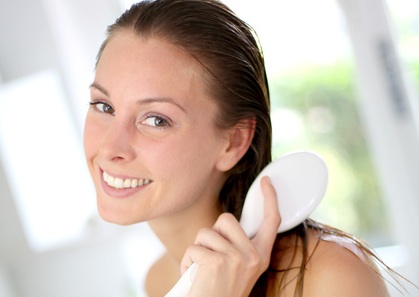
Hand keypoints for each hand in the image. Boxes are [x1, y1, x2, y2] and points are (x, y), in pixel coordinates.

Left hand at [180, 176, 280, 296]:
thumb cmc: (219, 291)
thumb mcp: (237, 267)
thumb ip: (236, 245)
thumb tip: (225, 224)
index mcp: (260, 256)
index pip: (271, 222)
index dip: (270, 199)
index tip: (266, 182)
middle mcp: (253, 256)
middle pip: (226, 219)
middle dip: (212, 234)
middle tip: (211, 257)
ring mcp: (236, 259)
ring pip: (206, 232)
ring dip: (197, 250)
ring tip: (202, 271)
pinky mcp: (217, 262)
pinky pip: (193, 248)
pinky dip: (187, 261)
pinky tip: (194, 277)